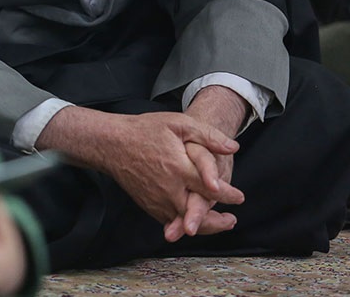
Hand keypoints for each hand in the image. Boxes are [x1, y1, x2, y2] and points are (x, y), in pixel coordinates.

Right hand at [37, 107, 240, 226]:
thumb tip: (233, 147)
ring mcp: (157, 199)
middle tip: (231, 220)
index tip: (239, 197)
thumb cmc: (143, 130)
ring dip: (203, 226)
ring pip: (185, 221)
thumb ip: (207, 135)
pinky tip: (192, 222)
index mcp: (179, 168)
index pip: (211, 188)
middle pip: (199, 213)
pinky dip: (183, 224)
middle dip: (218, 221)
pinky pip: (169, 220)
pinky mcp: (148, 204)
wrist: (110, 143)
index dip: (228, 195)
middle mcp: (169, 188)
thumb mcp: (177, 123)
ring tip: (219, 224)